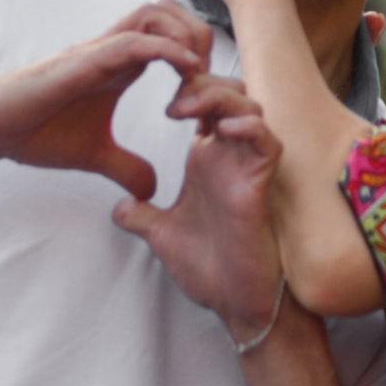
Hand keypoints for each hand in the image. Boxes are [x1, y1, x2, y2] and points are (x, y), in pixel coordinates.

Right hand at [0, 0, 212, 199]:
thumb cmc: (36, 132)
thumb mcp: (95, 155)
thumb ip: (127, 167)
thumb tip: (152, 190)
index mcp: (120, 65)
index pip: (172, 37)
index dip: (200, 58)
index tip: (209, 96)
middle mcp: (114, 49)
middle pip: (171, 13)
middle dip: (200, 37)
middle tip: (208, 80)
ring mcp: (99, 50)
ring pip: (155, 13)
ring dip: (185, 37)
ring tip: (196, 75)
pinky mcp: (85, 59)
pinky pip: (133, 40)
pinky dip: (164, 49)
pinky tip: (183, 71)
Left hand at [113, 73, 285, 335]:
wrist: (233, 303)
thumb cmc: (209, 269)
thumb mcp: (162, 236)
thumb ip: (142, 216)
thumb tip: (119, 209)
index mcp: (205, 161)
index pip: (201, 105)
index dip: (184, 87)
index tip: (156, 98)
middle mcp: (228, 157)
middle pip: (227, 94)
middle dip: (200, 83)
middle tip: (171, 99)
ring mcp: (246, 168)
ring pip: (249, 109)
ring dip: (219, 98)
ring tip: (187, 108)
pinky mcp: (261, 186)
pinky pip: (266, 143)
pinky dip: (250, 128)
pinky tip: (223, 130)